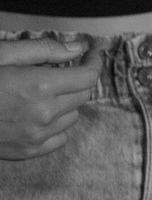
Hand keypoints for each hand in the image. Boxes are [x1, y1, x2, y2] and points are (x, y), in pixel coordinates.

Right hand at [0, 36, 101, 158]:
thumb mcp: (2, 54)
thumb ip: (43, 50)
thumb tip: (78, 48)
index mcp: (38, 87)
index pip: (87, 76)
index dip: (95, 62)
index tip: (94, 53)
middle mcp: (44, 114)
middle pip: (83, 96)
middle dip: (77, 79)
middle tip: (60, 69)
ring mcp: (37, 136)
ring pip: (73, 116)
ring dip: (65, 102)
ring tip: (38, 92)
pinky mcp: (28, 151)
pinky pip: (60, 138)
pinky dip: (56, 125)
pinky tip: (35, 114)